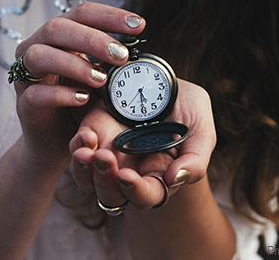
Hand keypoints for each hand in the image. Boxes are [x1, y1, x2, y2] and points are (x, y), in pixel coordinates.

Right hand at [12, 2, 145, 166]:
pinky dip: (61, 94)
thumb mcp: (101, 80)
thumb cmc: (81, 104)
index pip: (81, 14)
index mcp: (59, 37)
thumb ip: (112, 63)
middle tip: (122, 55)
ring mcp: (27, 76)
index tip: (139, 25)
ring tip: (101, 79)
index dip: (109, 16)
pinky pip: (36, 93)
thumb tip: (139, 49)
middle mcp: (37, 49)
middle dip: (92, 39)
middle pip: (57, 28)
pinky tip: (83, 98)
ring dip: (74, 64)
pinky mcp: (24, 104)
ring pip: (40, 55)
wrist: (58, 143)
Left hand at [69, 79, 216, 208]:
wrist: (161, 80)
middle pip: (112, 195)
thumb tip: (176, 179)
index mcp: (159, 176)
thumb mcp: (201, 129)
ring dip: (84, 170)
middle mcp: (131, 171)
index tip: (127, 176)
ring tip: (87, 152)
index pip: (147, 196)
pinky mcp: (92, 135)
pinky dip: (77, 146)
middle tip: (103, 158)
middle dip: (104, 181)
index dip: (137, 191)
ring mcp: (109, 155)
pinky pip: (77, 150)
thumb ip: (196, 159)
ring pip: (87, 180)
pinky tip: (86, 135)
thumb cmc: (186, 109)